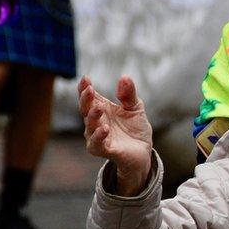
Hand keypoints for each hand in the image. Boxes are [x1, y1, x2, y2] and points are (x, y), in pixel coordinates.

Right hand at [78, 76, 152, 195]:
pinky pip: (97, 144)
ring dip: (92, 117)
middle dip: (85, 99)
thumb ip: (129, 94)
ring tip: (98, 108)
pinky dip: (99, 136)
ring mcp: (98, 136)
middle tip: (89, 89)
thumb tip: (124, 77)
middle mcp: (96, 123)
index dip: (84, 88)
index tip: (85, 78)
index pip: (89, 98)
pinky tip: (104, 129)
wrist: (143, 151)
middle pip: (85, 110)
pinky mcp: (105, 150)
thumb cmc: (135, 129)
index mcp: (102, 110)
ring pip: (89, 126)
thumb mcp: (135, 108)